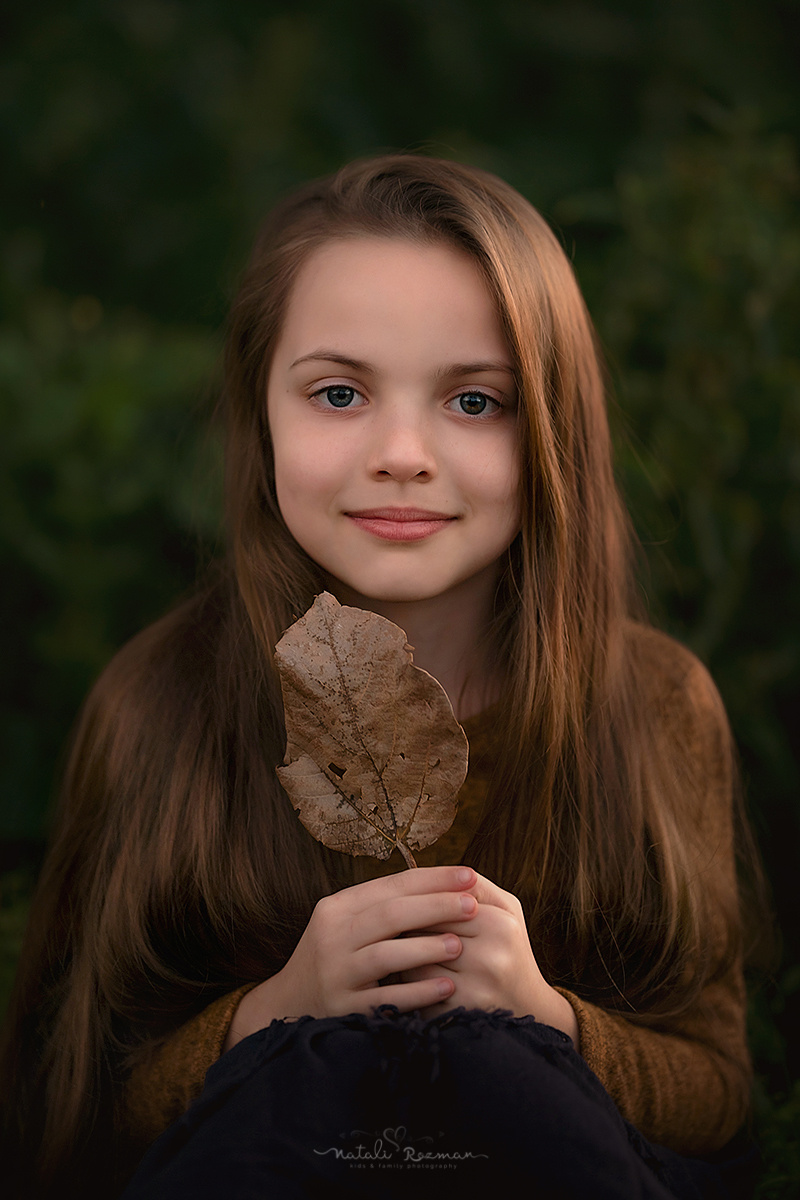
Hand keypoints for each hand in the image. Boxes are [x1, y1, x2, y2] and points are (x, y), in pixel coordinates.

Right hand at [223, 865, 478, 1051]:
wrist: (287, 1006)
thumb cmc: (335, 958)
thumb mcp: (346, 925)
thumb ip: (383, 906)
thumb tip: (443, 884)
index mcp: (337, 908)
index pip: (390, 885)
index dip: (432, 879)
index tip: (470, 875)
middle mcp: (331, 937)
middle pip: (389, 914)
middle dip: (436, 906)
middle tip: (473, 905)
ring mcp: (335, 974)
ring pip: (384, 955)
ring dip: (425, 948)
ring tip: (460, 945)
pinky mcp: (341, 1009)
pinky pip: (384, 999)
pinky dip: (417, 993)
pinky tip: (445, 988)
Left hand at [401, 872, 578, 1045]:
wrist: (530, 1008)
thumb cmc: (510, 948)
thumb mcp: (506, 910)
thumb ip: (475, 884)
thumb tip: (436, 870)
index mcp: (501, 924)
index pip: (441, 902)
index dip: (421, 901)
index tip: (408, 902)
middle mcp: (491, 956)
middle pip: (426, 929)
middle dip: (408, 925)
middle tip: (395, 923)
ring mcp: (476, 988)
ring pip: (416, 958)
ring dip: (403, 952)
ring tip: (401, 947)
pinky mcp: (460, 1012)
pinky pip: (418, 987)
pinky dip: (409, 979)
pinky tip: (410, 973)